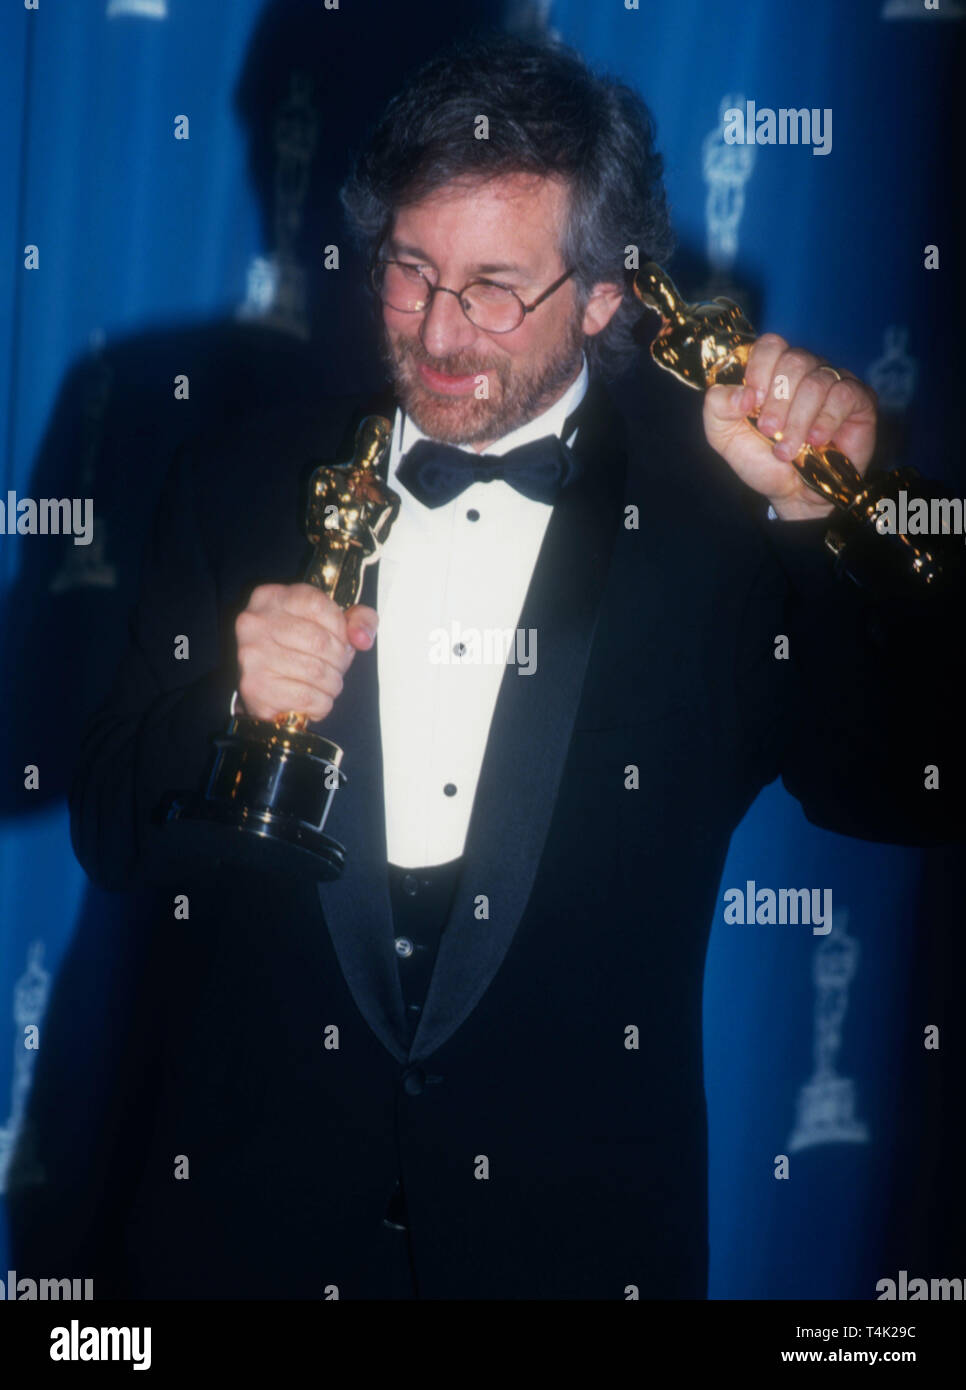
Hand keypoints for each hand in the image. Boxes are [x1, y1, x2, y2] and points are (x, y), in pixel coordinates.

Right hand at [234, 582, 376, 722]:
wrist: (265, 686)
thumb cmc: (299, 650)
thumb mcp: (331, 623)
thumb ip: (359, 620)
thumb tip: (362, 638)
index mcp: (272, 597)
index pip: (319, 605)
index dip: (340, 628)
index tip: (341, 641)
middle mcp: (255, 623)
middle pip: (319, 641)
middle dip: (339, 661)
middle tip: (337, 668)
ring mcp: (252, 655)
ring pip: (316, 672)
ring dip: (333, 684)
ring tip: (328, 685)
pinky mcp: (255, 687)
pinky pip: (306, 697)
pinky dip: (321, 703)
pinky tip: (315, 700)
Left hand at [702, 334, 877, 519]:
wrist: (794, 495)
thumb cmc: (762, 461)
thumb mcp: (724, 437)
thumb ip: (717, 408)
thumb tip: (740, 392)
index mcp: (772, 372)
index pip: (770, 345)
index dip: (759, 370)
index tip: (752, 403)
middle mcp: (804, 371)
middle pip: (794, 359)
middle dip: (777, 400)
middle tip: (770, 431)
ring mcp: (833, 382)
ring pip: (817, 381)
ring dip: (798, 419)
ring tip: (788, 449)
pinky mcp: (858, 400)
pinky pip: (844, 394)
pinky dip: (825, 420)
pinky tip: (816, 441)